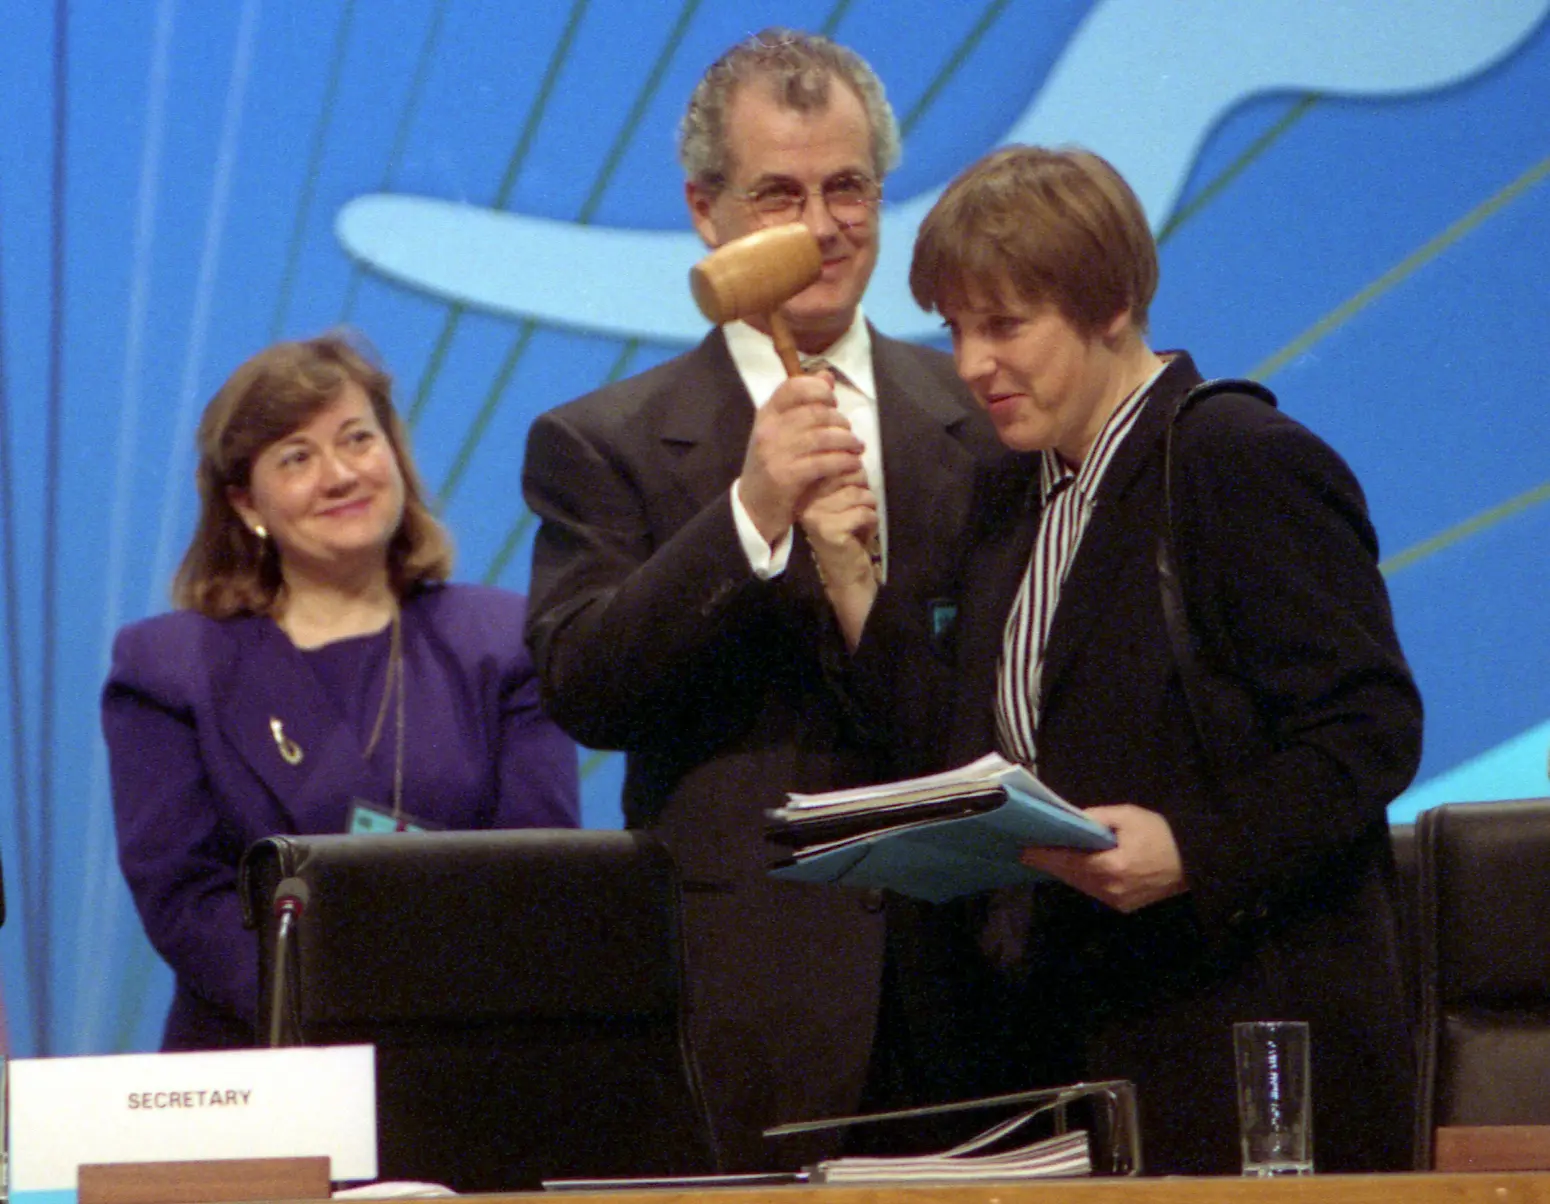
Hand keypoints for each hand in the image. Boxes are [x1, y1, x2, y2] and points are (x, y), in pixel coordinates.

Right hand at [737, 373, 863, 544]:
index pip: (793, 386)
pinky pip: (824, 462)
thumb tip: (827, 375)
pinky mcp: (786, 477)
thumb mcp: (781, 432)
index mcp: (766, 414)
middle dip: (840, 421)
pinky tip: (852, 463)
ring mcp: (775, 453)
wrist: (753, 508)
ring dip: (847, 441)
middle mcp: (768, 430)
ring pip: (822, 436)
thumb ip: (803, 404)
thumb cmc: (774, 465)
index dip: (819, 390)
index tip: (832, 402)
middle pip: (815, 412)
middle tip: (850, 433)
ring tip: (856, 448)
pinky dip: (844, 461)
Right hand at [801, 470, 877, 649]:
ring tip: (859, 523)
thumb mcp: (844, 496)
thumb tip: (855, 449)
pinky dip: (870, 522)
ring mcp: (814, 514)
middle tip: (856, 511)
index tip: (851, 496)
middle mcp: (805, 499)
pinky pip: (863, 512)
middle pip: (849, 473)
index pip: (838, 461)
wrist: (847, 572)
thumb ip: (844, 473)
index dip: (855, 475)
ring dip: (868, 508)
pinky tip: (861, 534)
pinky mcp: (828, 529)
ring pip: (859, 493)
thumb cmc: (850, 530)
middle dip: (863, 491)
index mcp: (807, 486)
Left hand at [1021, 804, 1187, 913]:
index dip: (1046, 856)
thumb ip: (1097, 818)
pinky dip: (1081, 879)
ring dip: (1065, 872)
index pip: (1069, 862)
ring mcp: (1117, 901)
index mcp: (1111, 867)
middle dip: (1051, 864)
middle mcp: (1111, 889)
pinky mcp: (1124, 907)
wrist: (1195, 863)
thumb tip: (1073, 820)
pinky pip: (1095, 891)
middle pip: (1072, 877)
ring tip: (1046, 858)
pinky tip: (1073, 867)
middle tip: (1030, 852)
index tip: (1025, 851)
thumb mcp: (1129, 816)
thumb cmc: (1162, 835)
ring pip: (1082, 886)